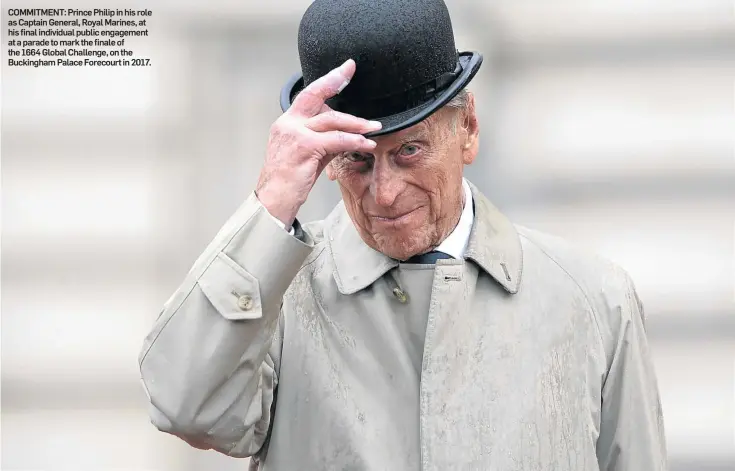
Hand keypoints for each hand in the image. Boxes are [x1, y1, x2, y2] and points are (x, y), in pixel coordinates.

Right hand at [255, 59, 381, 227]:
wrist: (274, 201)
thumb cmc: (289, 182)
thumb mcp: (308, 155)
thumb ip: (324, 140)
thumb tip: (347, 134)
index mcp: (287, 123)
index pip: (308, 95)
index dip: (327, 80)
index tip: (345, 68)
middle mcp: (288, 124)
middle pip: (316, 95)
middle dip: (335, 80)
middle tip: (352, 72)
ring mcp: (295, 134)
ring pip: (332, 120)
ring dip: (356, 124)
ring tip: (373, 128)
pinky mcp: (305, 146)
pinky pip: (336, 139)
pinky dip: (354, 141)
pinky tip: (366, 144)